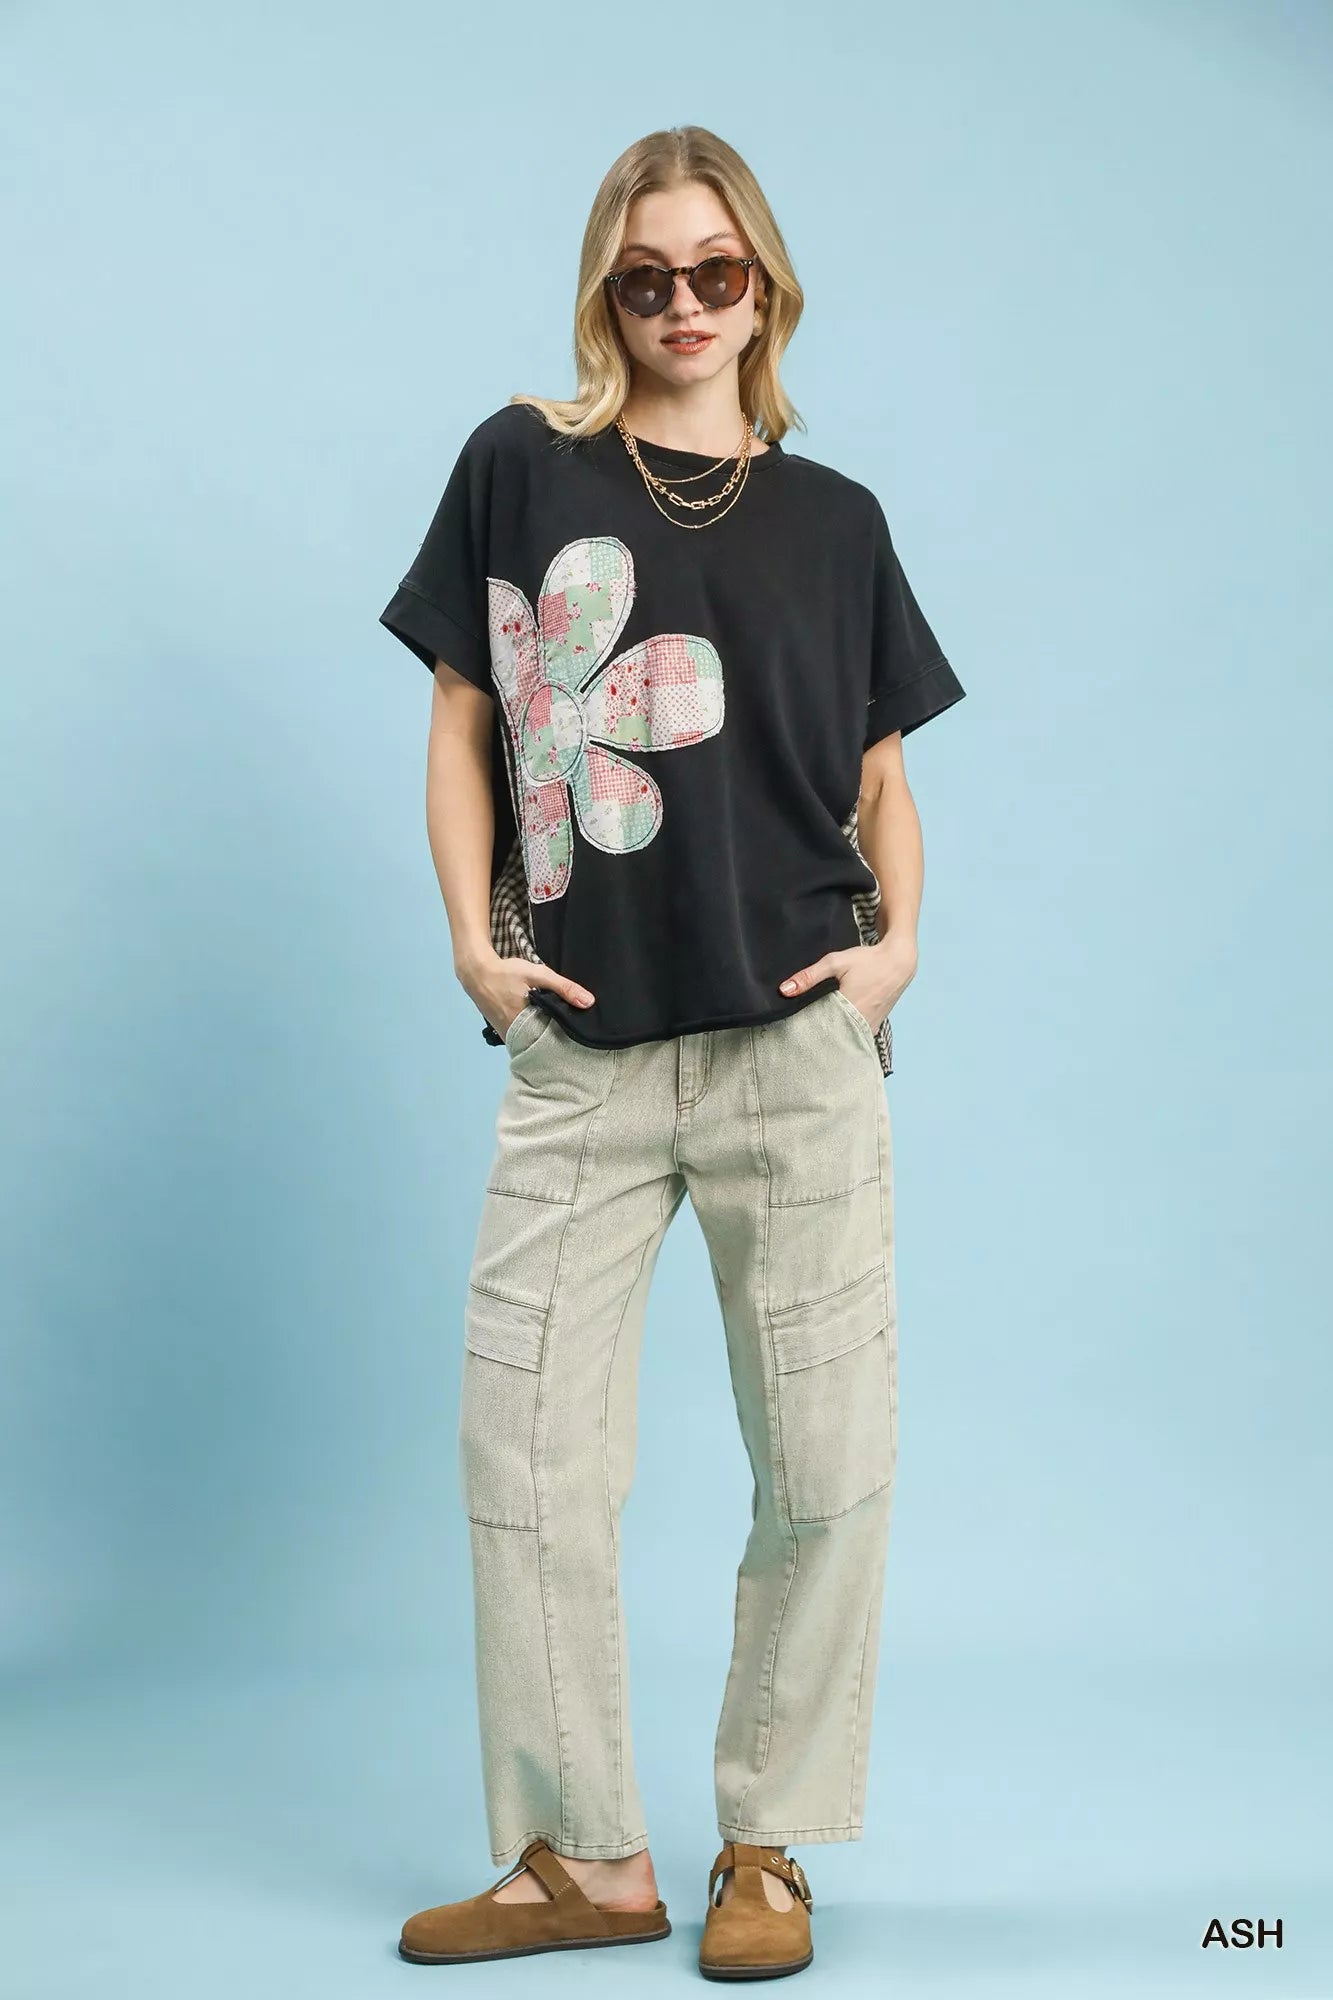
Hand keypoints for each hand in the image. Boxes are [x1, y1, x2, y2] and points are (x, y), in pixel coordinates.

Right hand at [456, 950, 595, 1040]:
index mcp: (525, 1026)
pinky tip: (544, 1027)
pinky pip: (523, 1039)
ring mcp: (507, 1036)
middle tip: (576, 1037)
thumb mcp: (538, 974)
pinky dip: (534, 1035)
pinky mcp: (503, 1033)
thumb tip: (589, 1003)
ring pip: (532, 1043)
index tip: (581, 1039)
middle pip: (543, 1045)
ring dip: (545, 1038)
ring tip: (563, 1033)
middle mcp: (514, 1036)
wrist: (477, 973)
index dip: (568, 1041)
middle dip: (558, 1041)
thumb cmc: (507, 974)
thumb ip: (563, 988)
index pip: (553, 1042)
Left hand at [778, 931, 917, 1035]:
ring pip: (845, 1038)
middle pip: (832, 1038)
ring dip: (832, 1035)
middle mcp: (861, 1024)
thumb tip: (784, 990)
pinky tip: (835, 1027)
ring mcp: (870, 1028)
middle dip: (816, 1036)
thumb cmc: (867, 961)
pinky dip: (845, 1033)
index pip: (820, 1031)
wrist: (898, 962)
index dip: (805, 1032)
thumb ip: (809, 976)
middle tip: (800, 1033)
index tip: (792, 1030)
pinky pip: (855, 1035)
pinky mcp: (875, 1027)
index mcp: (849, 1010)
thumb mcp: (835, 962)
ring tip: (816, 1031)